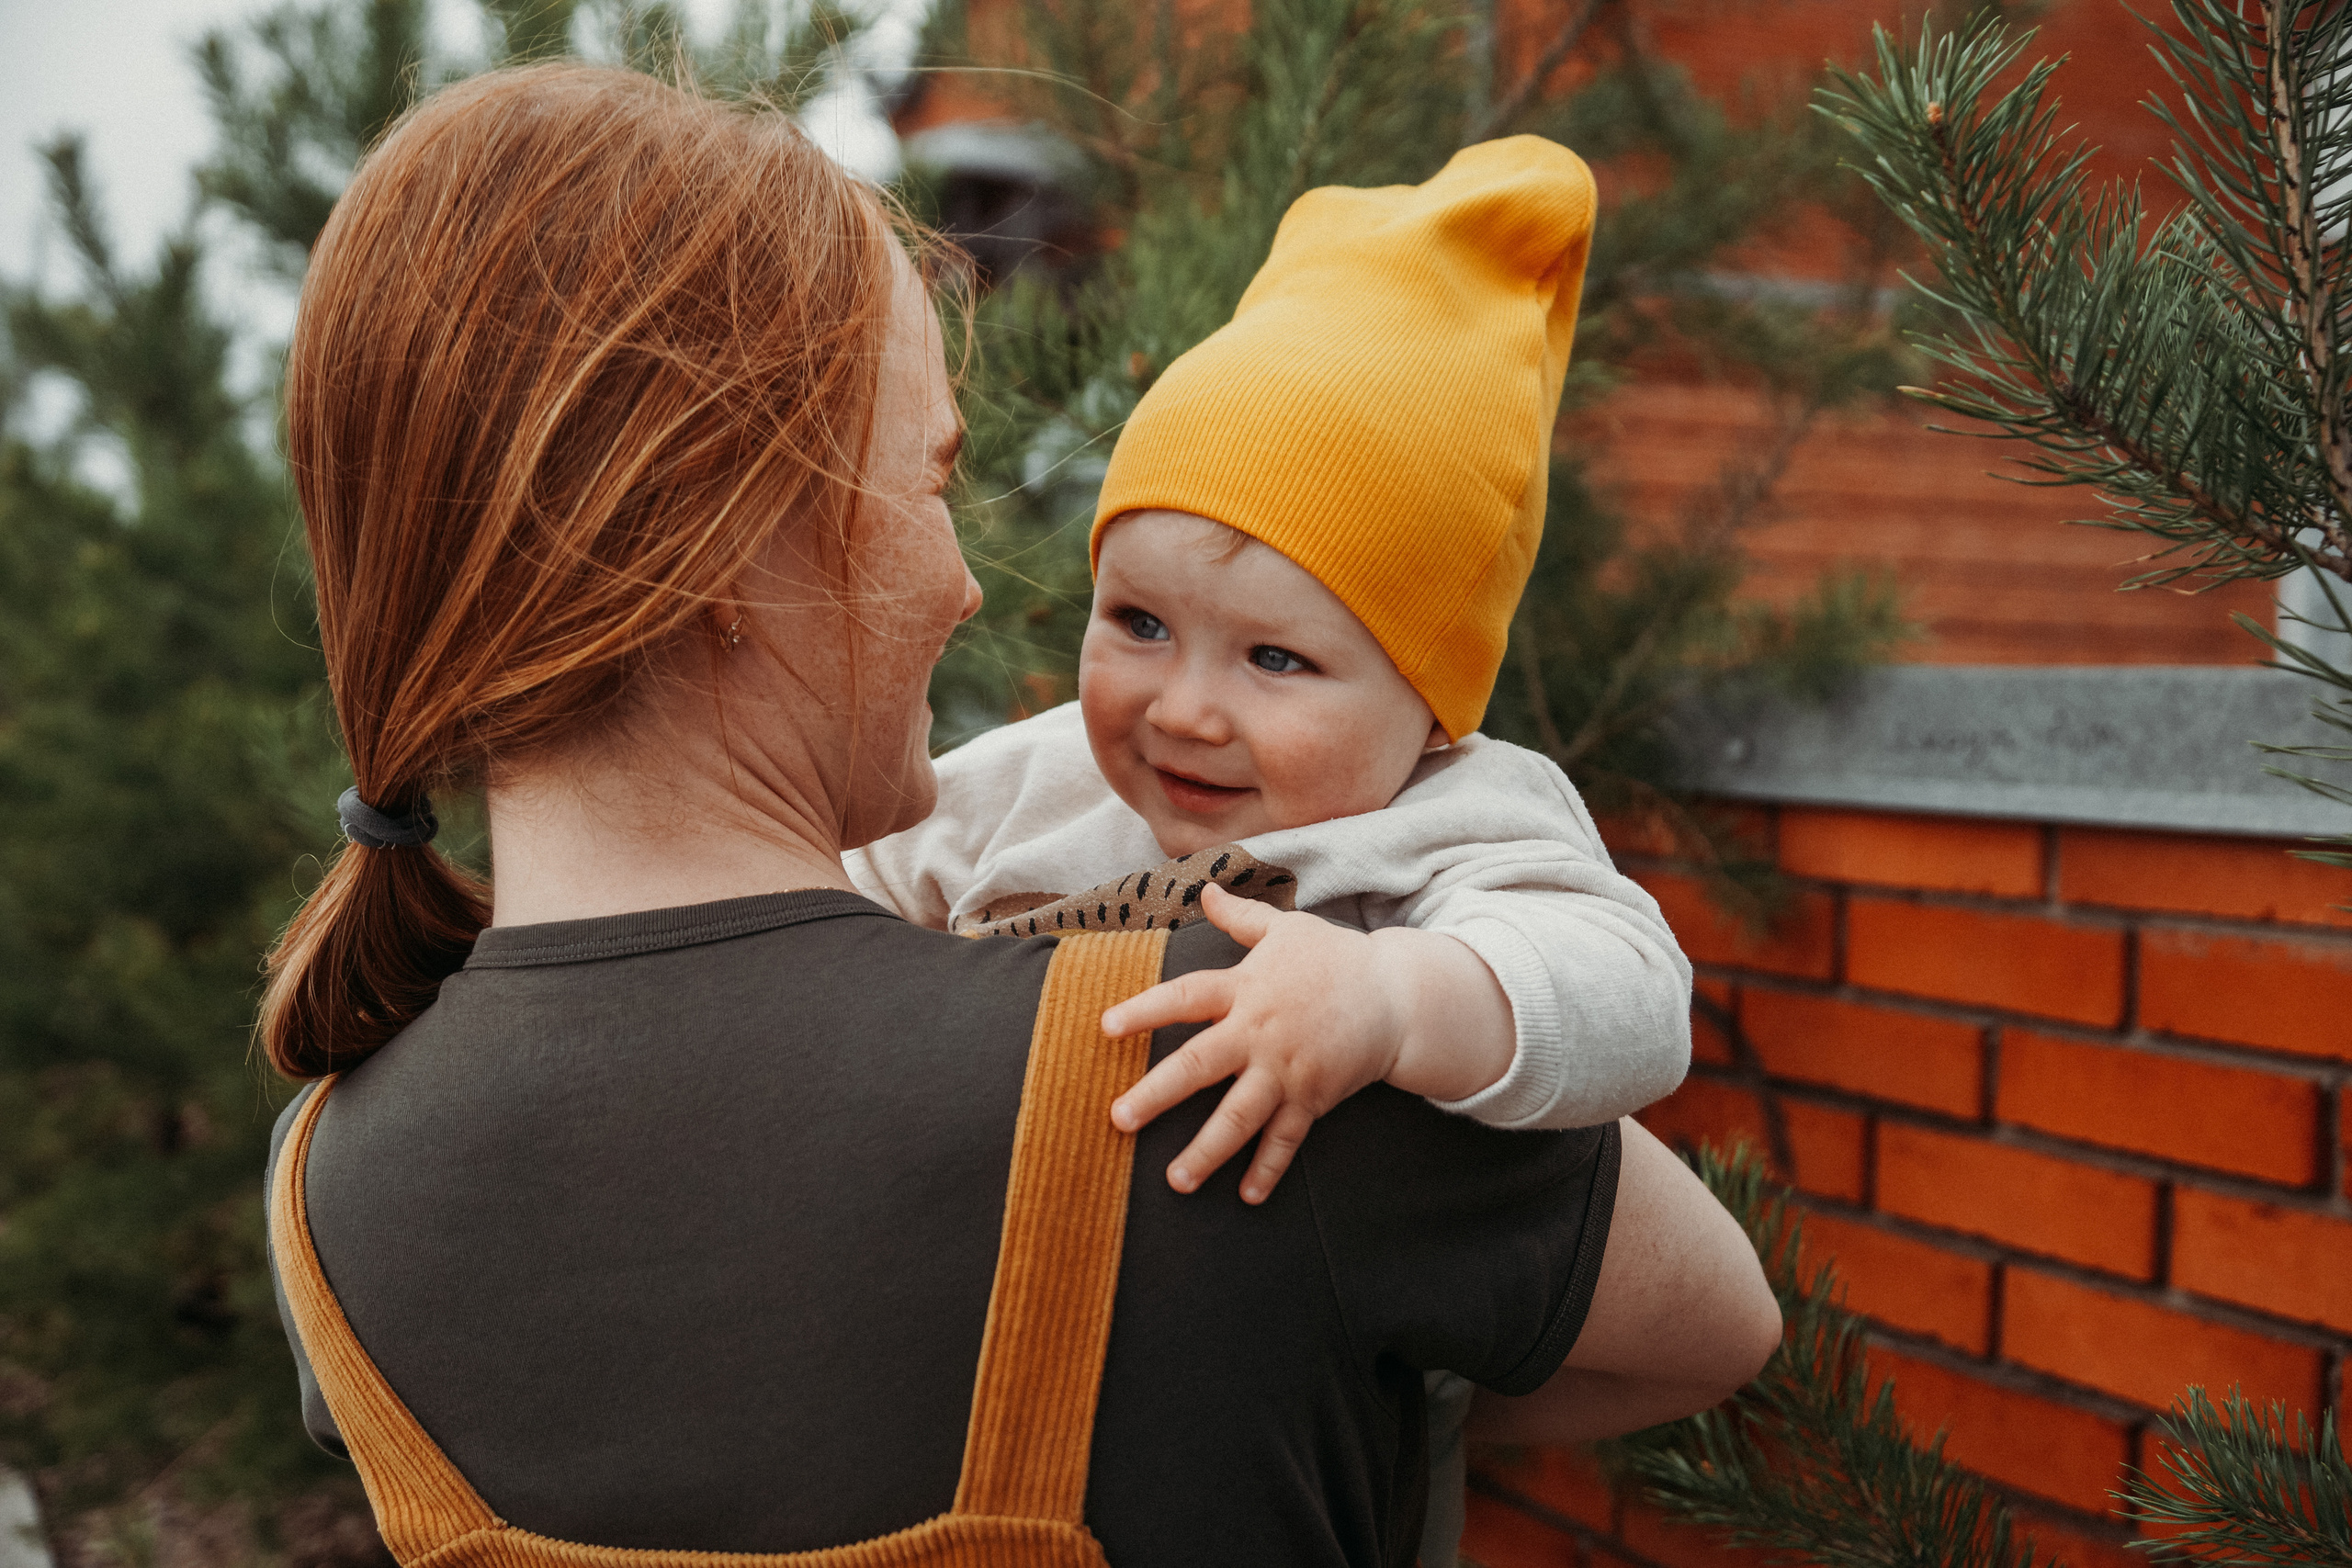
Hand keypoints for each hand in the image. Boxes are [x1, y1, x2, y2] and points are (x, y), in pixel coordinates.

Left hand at [1101, 884, 1514, 1203]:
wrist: (1397, 996)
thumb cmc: (1335, 958)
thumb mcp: (1287, 930)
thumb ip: (1240, 918)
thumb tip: (1204, 892)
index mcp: (1246, 989)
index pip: (1185, 998)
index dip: (1145, 1010)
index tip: (1106, 1027)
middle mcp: (1259, 1033)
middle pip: (1200, 1065)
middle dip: (1158, 1094)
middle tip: (1119, 1118)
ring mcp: (1286, 1070)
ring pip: (1239, 1116)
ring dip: (1207, 1150)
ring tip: (1176, 1179)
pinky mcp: (1313, 1098)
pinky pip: (1286, 1140)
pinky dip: (1268, 1169)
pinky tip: (1247, 1197)